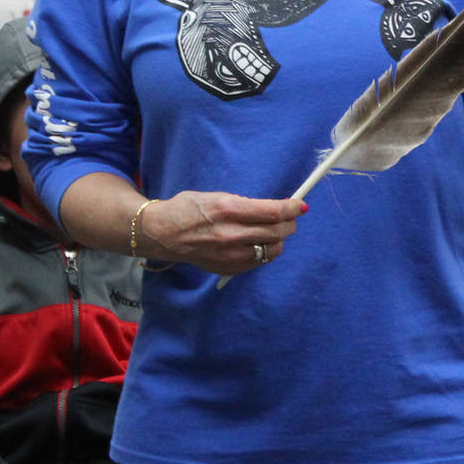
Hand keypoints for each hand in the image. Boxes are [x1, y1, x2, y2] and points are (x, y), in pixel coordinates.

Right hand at [139, 191, 301, 274]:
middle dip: (289, 223)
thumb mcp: (216, 195)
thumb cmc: (188, 208)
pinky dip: (265, 252)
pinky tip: (259, 243)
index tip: (301, 206)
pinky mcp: (228, 268)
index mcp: (228, 210)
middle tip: (289, 218)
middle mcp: (231, 234)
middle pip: (277, 232)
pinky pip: (259, 262)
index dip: (292, 208)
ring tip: (273, 231)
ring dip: (278, 240)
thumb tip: (273, 208)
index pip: (273, 212)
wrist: (163, 234)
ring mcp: (230, 254)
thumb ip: (245, 204)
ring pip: (272, 250)